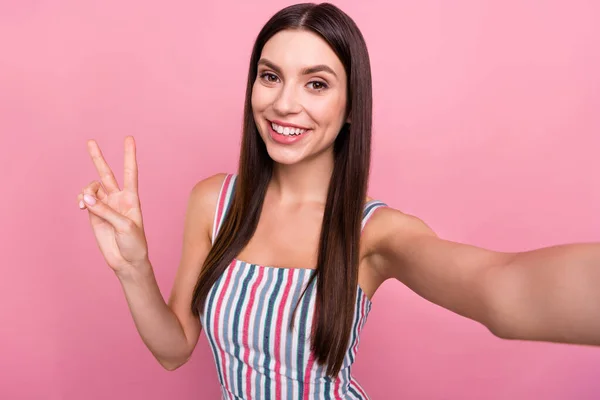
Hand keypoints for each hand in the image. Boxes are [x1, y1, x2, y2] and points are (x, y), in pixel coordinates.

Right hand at [78, 136, 148, 274]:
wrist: (127, 261)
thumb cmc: (134, 243)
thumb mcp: (124, 226)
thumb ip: (105, 211)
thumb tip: (85, 197)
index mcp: (131, 198)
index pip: (130, 172)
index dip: (129, 155)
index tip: (129, 139)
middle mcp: (118, 198)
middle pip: (107, 173)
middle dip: (98, 158)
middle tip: (90, 141)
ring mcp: (105, 205)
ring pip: (92, 187)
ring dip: (87, 191)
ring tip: (85, 201)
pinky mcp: (94, 214)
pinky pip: (84, 200)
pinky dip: (81, 199)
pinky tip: (81, 204)